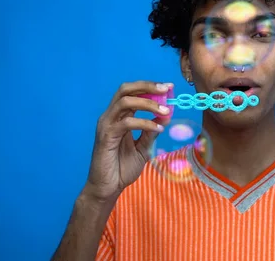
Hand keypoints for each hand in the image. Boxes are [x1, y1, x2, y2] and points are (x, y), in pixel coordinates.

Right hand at [84, 81, 171, 201]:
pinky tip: (157, 129)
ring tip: (165, 111)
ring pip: (125, 102)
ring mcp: (106, 125)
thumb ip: (152, 132)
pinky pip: (126, 123)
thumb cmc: (122, 168)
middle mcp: (110, 116)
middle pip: (126, 90)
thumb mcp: (143, 148)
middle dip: (147, 86)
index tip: (168, 87)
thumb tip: (166, 116)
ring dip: (148, 103)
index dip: (149, 87)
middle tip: (165, 89)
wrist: (108, 188)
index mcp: (119, 116)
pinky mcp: (106, 137)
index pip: (132, 93)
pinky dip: (144, 123)